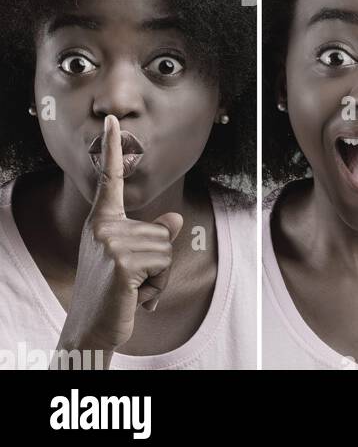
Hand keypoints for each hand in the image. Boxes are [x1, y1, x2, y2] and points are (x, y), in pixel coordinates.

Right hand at [57, 115, 182, 355]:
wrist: (93, 326)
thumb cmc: (115, 292)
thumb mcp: (136, 260)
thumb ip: (154, 237)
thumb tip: (176, 219)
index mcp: (103, 221)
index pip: (111, 179)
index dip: (114, 148)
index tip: (113, 120)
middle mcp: (103, 227)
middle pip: (163, 231)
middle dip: (159, 262)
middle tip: (132, 281)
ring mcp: (110, 243)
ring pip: (167, 250)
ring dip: (158, 277)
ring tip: (132, 288)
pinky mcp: (122, 262)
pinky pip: (163, 265)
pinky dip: (156, 286)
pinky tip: (133, 296)